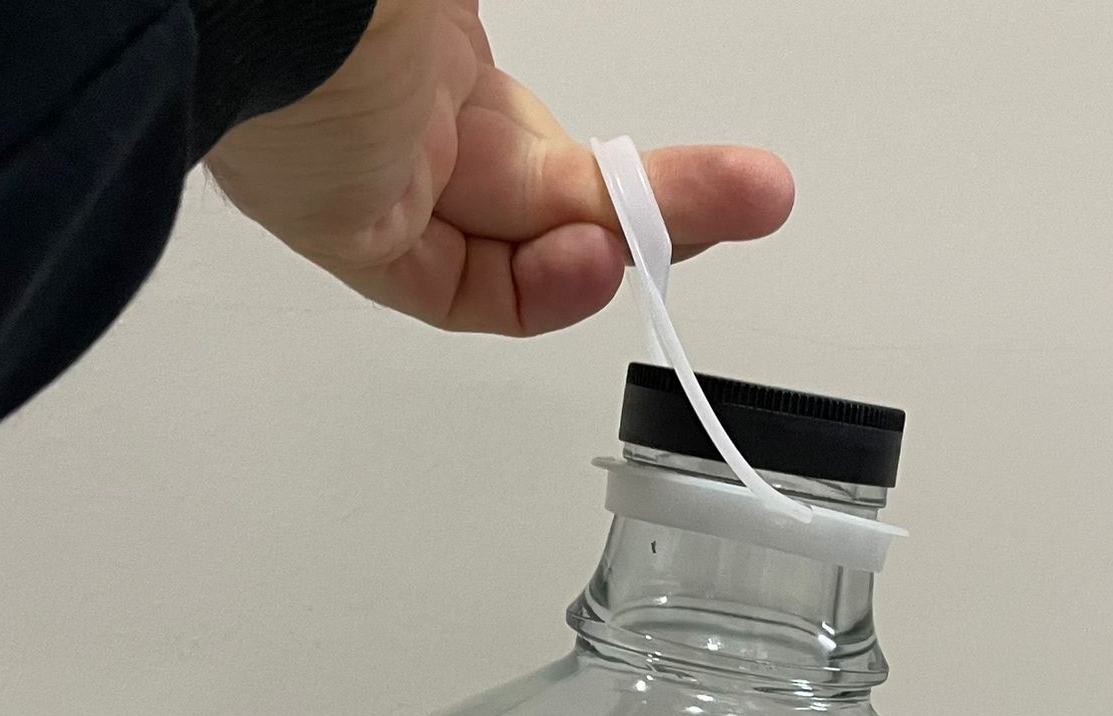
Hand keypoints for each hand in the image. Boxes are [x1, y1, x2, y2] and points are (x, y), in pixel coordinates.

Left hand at [205, 0, 793, 334]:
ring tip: (753, 201)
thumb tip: (585, 179)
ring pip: (525, 237)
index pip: (528, 129)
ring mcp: (379, 176)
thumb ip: (491, 26)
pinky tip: (602, 257)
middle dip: (654, 203)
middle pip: (543, 187)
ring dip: (637, 238)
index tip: (682, 173)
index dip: (613, 163)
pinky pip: (471, 290)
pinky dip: (550, 289)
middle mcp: (401, 113)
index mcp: (422, 43)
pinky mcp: (355, 234)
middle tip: (756, 193)